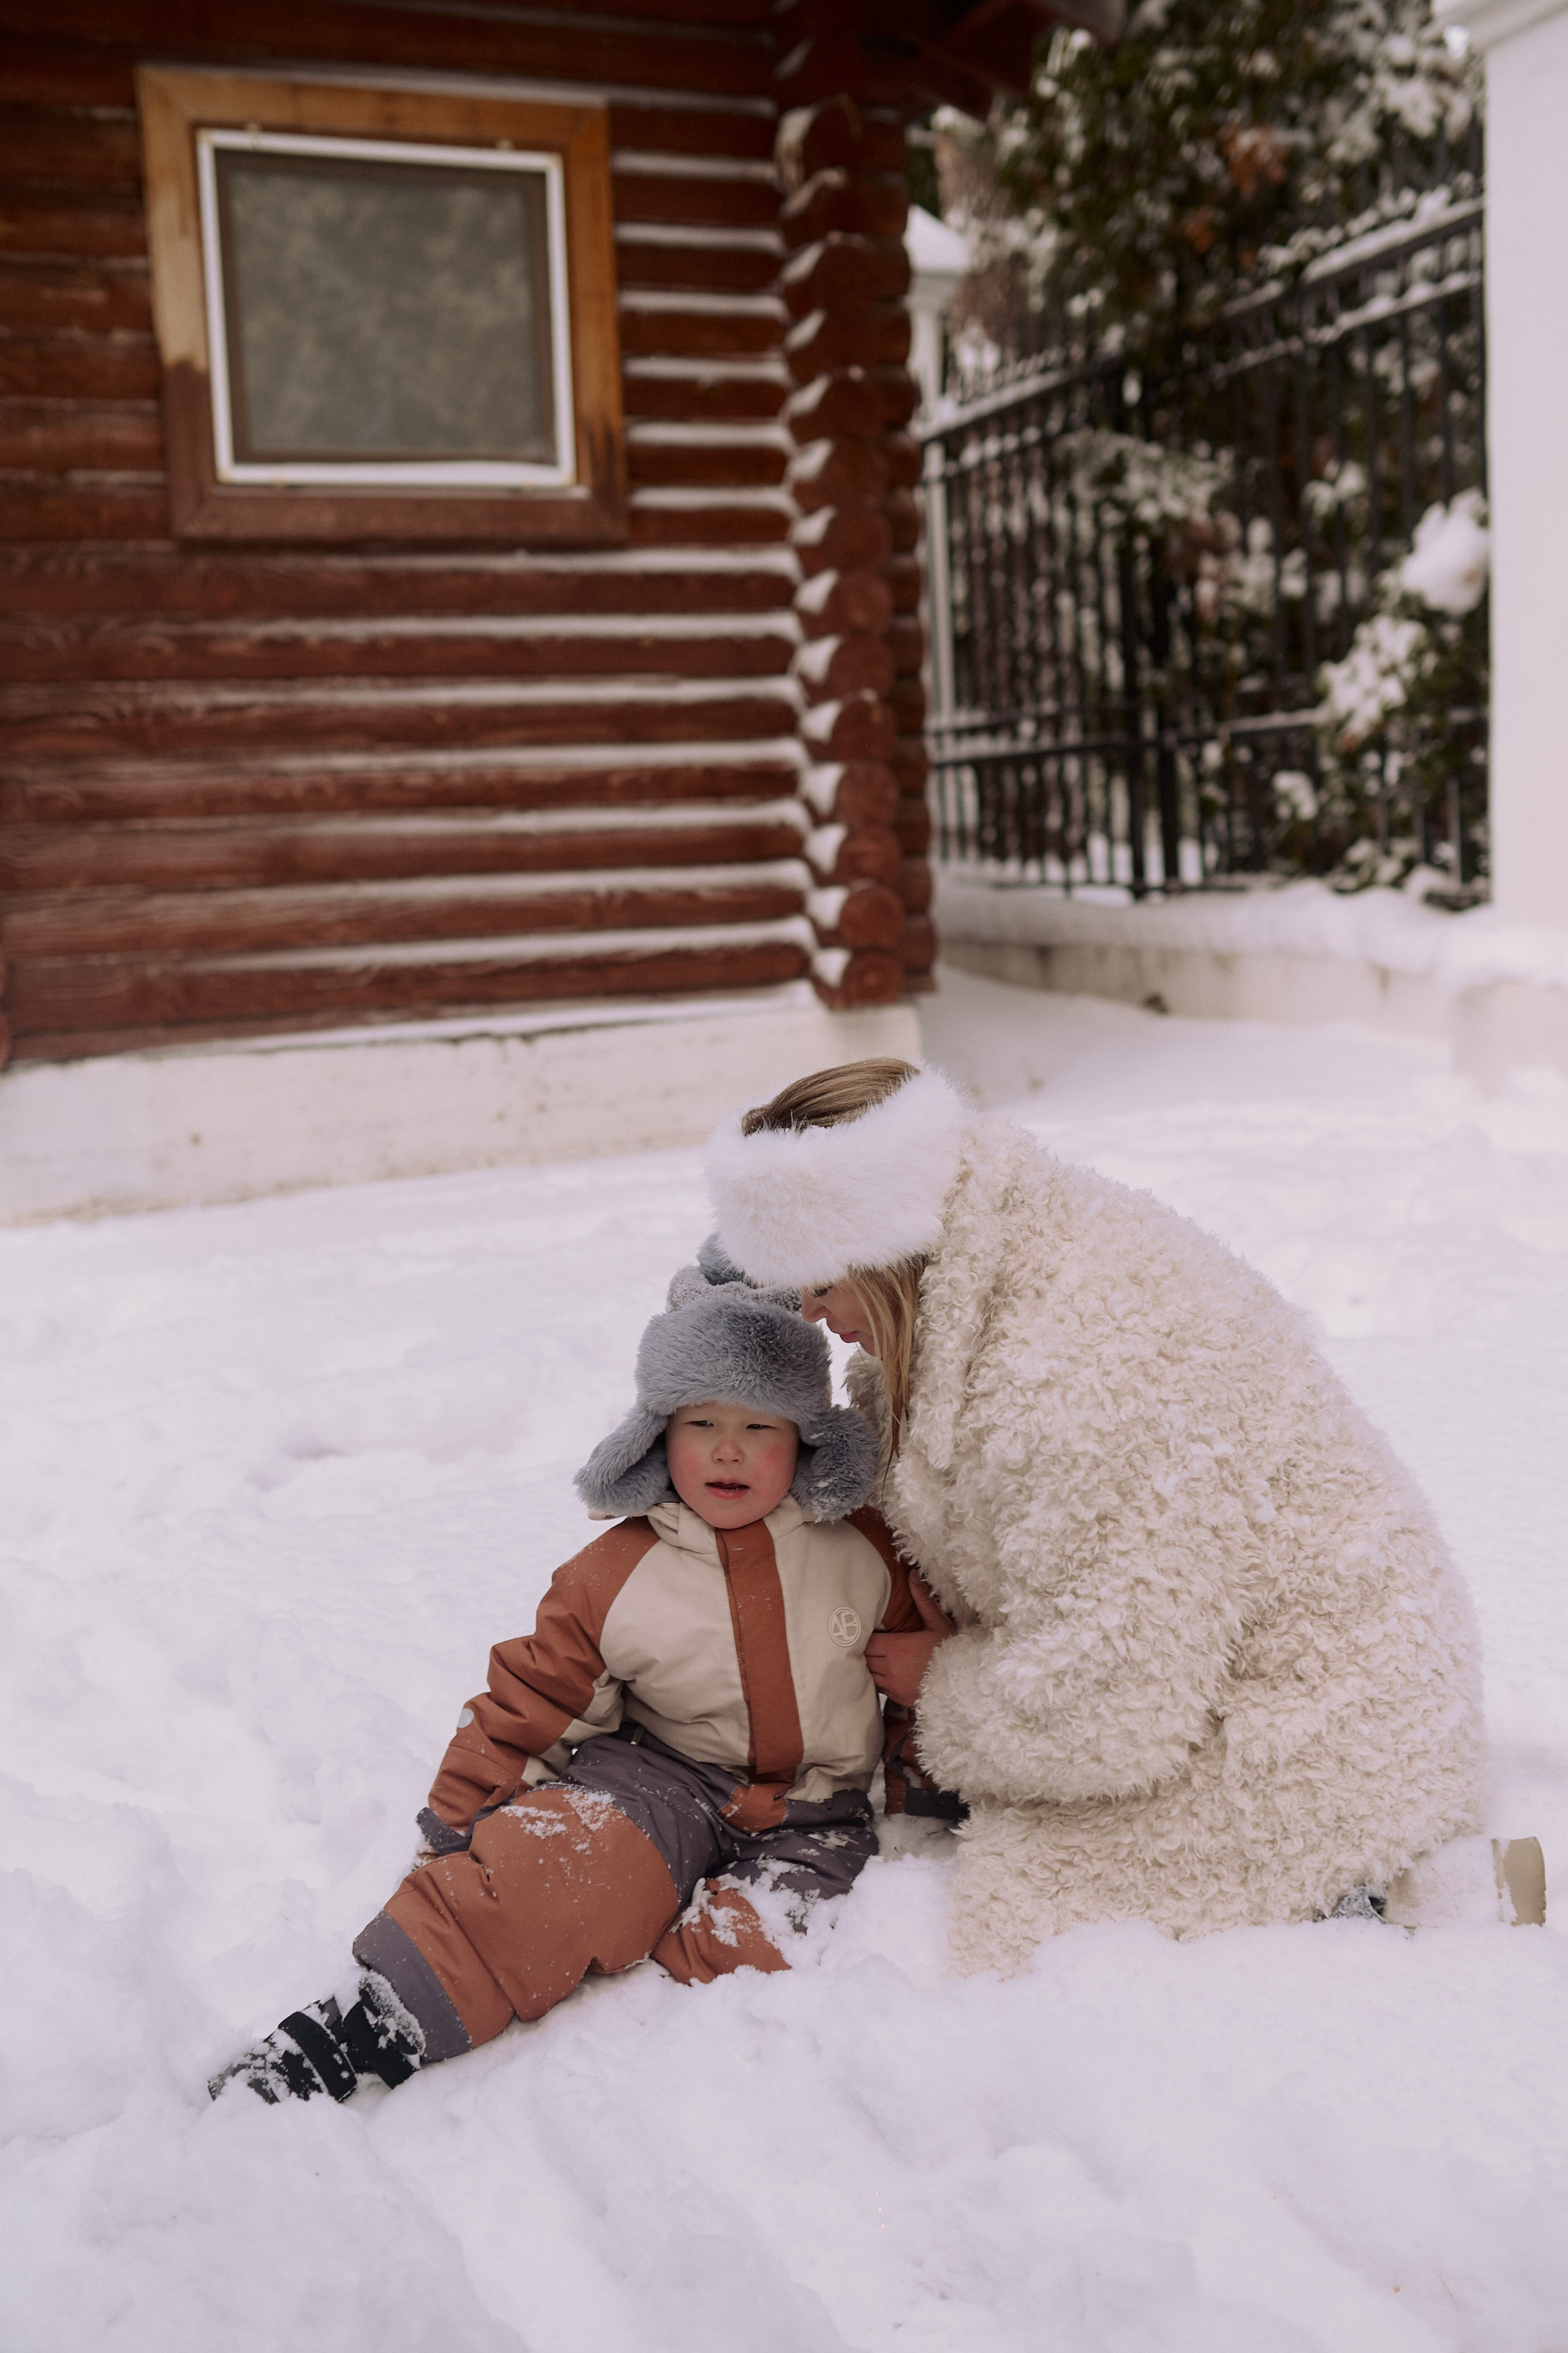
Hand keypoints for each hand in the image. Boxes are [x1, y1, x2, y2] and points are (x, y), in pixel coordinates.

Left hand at [865, 1574, 955, 1707]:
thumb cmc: (952, 1652)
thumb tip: (913, 1574)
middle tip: (874, 1644)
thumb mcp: (938, 1624)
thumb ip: (923, 1600)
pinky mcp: (899, 1697)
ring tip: (881, 1658)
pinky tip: (892, 1673)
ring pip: (871, 1674)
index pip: (868, 1641)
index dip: (868, 1636)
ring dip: (873, 1666)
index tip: (872, 1631)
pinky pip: (881, 1688)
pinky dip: (882, 1680)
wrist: (964, 1683)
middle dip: (868, 1651)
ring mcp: (894, 1685)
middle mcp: (891, 1667)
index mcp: (897, 1647)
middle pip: (865, 1658)